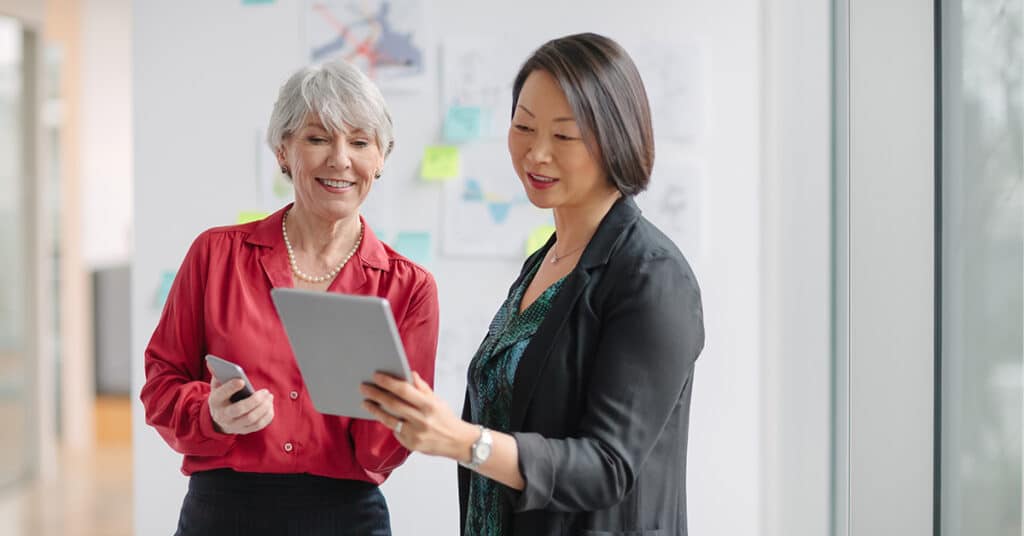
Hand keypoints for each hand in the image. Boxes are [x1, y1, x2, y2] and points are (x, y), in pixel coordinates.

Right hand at [207, 364, 274, 434]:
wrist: (219, 419)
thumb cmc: (222, 397)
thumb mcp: (217, 386)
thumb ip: (217, 374)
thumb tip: (211, 361)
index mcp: (216, 401)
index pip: (222, 395)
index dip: (231, 387)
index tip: (242, 381)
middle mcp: (224, 415)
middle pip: (240, 409)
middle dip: (255, 400)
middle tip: (265, 391)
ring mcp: (234, 425)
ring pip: (252, 419)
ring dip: (264, 407)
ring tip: (269, 396)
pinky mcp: (244, 430)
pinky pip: (259, 425)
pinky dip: (267, 415)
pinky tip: (270, 405)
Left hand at [361, 372, 477, 460]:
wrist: (457, 442)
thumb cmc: (445, 418)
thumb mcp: (437, 400)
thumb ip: (421, 388)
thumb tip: (409, 373)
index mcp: (429, 405)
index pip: (404, 390)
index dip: (388, 382)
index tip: (376, 376)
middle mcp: (422, 420)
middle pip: (393, 404)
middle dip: (376, 394)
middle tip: (364, 387)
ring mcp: (415, 434)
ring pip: (389, 420)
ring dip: (375, 409)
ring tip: (366, 402)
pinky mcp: (410, 445)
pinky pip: (395, 431)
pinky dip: (388, 422)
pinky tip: (381, 415)